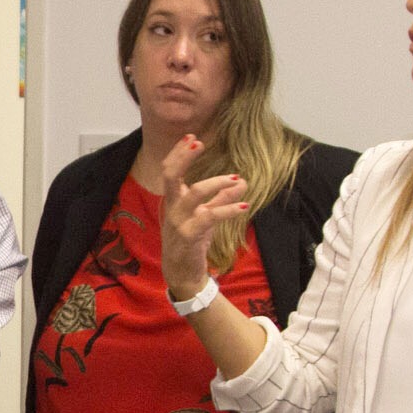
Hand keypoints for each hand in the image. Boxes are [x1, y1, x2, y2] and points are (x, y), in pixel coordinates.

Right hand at [156, 133, 249, 298]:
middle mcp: (172, 208)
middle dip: (183, 157)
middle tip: (199, 143)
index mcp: (173, 200)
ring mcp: (178, 222)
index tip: (192, 137)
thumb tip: (242, 180)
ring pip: (194, 193)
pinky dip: (228, 209)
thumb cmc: (192, 242)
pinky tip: (244, 206)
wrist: (183, 274)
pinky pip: (209, 216)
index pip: (169, 171)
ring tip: (237, 179)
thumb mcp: (207, 217)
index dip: (178, 153)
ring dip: (216, 183)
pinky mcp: (189, 236)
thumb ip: (221, 198)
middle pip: (170, 176)